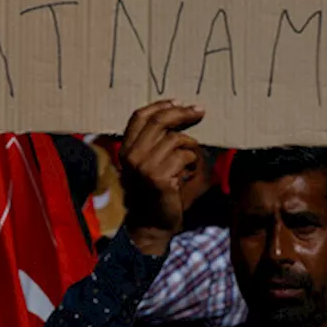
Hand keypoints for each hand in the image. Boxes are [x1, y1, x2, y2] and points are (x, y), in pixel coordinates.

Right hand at [119, 100, 203, 255]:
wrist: (151, 224)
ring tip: (189, 163)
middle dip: (182, 113)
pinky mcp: (159, 178)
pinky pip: (185, 157)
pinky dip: (193, 164)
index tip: (179, 102)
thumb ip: (156, 141)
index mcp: (126, 148)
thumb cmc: (155, 191)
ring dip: (190, 149)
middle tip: (200, 111)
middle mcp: (131, 155)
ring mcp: (144, 166)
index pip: (140, 116)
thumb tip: (179, 112)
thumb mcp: (149, 162)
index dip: (161, 106)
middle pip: (159, 122)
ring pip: (177, 140)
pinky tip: (188, 176)